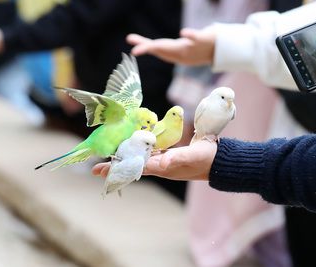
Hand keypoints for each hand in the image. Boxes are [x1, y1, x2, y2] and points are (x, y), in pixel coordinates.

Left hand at [92, 140, 216, 180]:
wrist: (219, 161)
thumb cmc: (206, 159)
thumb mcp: (193, 156)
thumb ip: (178, 158)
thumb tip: (162, 162)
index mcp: (162, 166)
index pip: (134, 167)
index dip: (117, 168)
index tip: (98, 170)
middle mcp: (160, 165)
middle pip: (132, 165)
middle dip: (115, 165)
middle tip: (96, 167)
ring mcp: (164, 161)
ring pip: (139, 159)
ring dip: (125, 157)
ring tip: (110, 156)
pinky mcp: (169, 155)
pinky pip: (150, 153)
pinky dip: (139, 149)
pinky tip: (134, 144)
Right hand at [127, 27, 215, 65]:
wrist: (205, 54)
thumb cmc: (178, 50)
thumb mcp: (161, 48)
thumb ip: (146, 44)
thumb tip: (128, 38)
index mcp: (166, 50)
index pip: (153, 48)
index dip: (143, 49)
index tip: (133, 52)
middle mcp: (175, 50)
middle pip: (162, 49)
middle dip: (150, 49)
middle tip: (137, 51)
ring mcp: (188, 47)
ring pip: (179, 46)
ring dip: (172, 46)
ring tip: (159, 43)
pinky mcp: (199, 39)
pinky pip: (194, 37)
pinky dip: (189, 35)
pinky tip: (183, 32)